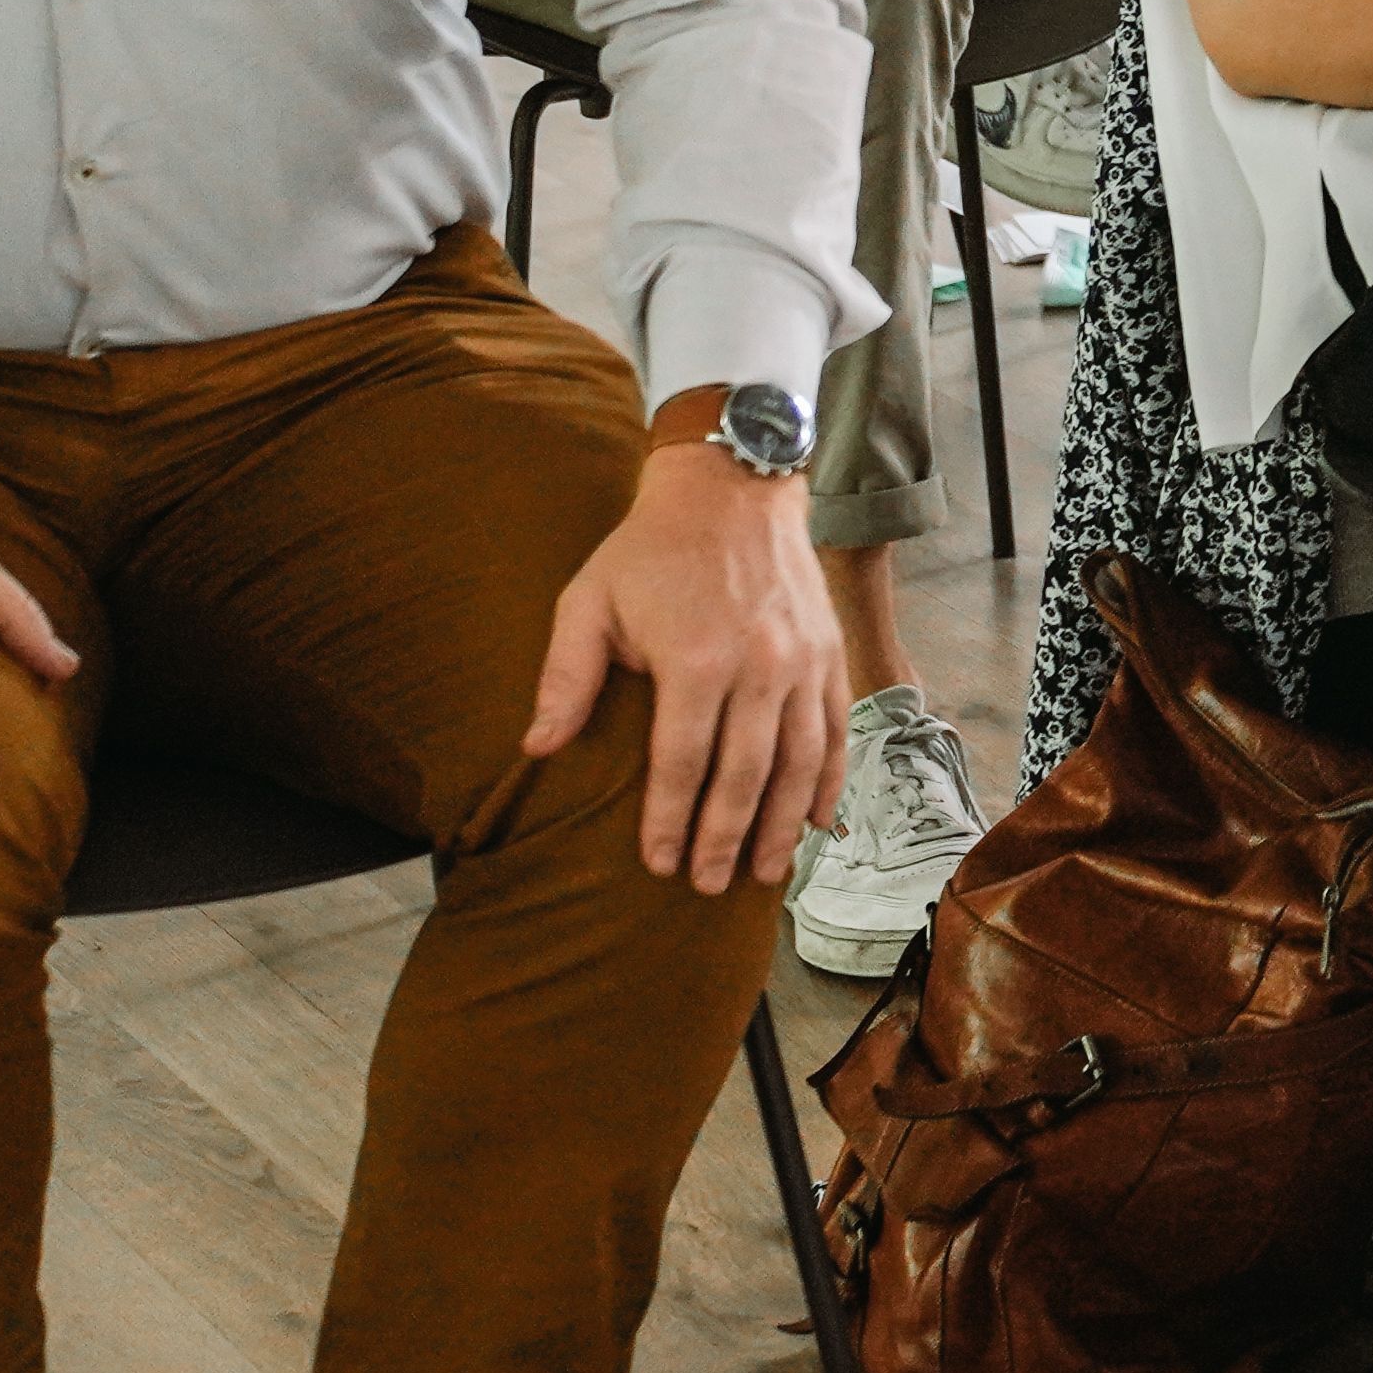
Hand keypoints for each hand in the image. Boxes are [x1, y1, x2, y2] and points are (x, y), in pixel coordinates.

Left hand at [521, 434, 846, 892]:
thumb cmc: (650, 549)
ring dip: (783, 824)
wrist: (732, 487)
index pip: (682, 764)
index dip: (669, 820)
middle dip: (725, 839)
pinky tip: (820, 822)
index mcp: (696, 661)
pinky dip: (830, 781)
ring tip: (768, 872)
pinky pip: (835, 730)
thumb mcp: (589, 600)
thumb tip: (537, 749)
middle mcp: (759, 668)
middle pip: (746, 776)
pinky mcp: (828, 654)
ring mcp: (802, 662)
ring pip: (800, 763)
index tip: (657, 864)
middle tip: (707, 884)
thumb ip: (566, 677)